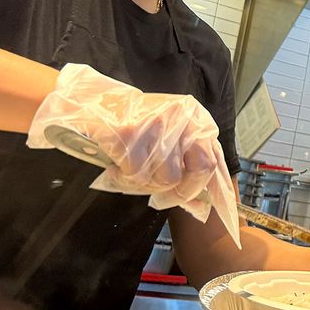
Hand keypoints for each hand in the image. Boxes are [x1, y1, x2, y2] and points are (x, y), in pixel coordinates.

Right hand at [26, 63, 238, 246]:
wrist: (96, 103)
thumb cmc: (136, 124)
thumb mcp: (171, 134)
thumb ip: (188, 160)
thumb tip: (199, 201)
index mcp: (197, 118)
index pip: (213, 159)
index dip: (205, 187)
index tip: (197, 205)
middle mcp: (183, 117)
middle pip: (200, 169)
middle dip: (181, 192)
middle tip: (160, 198)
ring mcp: (158, 125)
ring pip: (166, 178)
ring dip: (146, 185)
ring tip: (131, 173)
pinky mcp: (132, 134)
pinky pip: (137, 176)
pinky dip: (123, 179)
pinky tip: (116, 168)